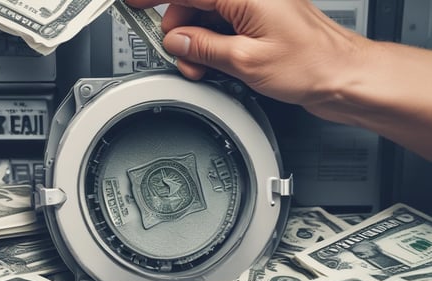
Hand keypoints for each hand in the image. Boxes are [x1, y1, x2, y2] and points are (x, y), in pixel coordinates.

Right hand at [125, 0, 368, 108]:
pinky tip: (217, 64)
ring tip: (205, 68)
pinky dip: (214, 46)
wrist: (342, 78)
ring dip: (199, 44)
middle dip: (182, 31)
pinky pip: (224, 29)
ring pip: (208, 19)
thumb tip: (177, 40)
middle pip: (195, 4)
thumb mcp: (246, 61)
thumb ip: (204, 48)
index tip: (134, 3)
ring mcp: (256, 8)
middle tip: (182, 57)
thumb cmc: (312, 65)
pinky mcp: (260, 23)